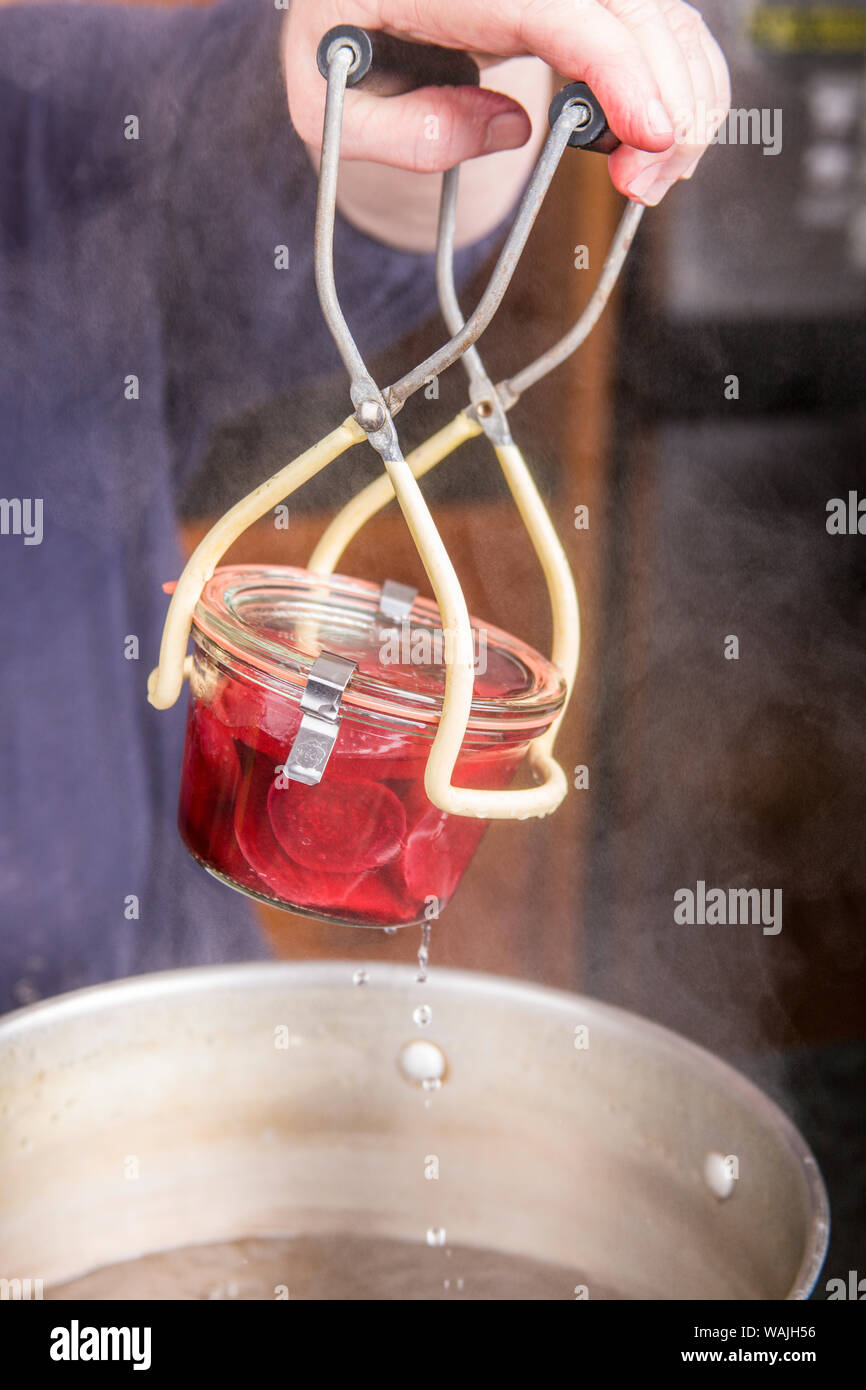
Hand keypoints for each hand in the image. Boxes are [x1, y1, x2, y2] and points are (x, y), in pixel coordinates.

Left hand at [284, 0, 730, 205]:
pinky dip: (675, 80)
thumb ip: (400, 133)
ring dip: (682, 93)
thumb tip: (507, 126)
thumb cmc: (336, 54)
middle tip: (648, 185)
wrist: (351, 6)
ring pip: (656, 11)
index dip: (618, 68)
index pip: (559, 6)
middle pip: (626, 6)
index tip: (651, 136)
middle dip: (663, 95)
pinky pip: (654, 23)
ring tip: (653, 176)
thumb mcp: (328, 109)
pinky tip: (660, 138)